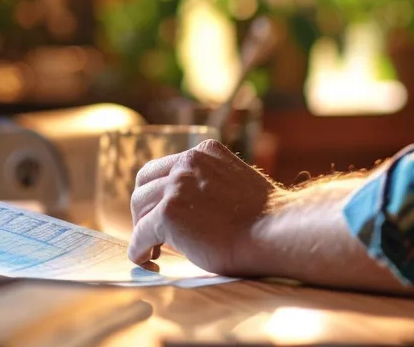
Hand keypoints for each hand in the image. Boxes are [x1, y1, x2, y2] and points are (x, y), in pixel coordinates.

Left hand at [127, 139, 284, 274]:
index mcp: (205, 152)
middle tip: (150, 230)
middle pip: (145, 181)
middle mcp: (187, 162)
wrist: (275, 232)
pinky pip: (140, 234)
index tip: (160, 211)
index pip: (165, 167)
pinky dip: (138, 250)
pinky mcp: (169, 213)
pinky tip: (145, 260)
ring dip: (141, 228)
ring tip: (151, 250)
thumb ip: (212, 185)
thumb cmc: (265, 219)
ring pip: (139, 206)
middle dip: (144, 207)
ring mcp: (176, 186)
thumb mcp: (236, 183)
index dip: (158, 191)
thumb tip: (191, 207)